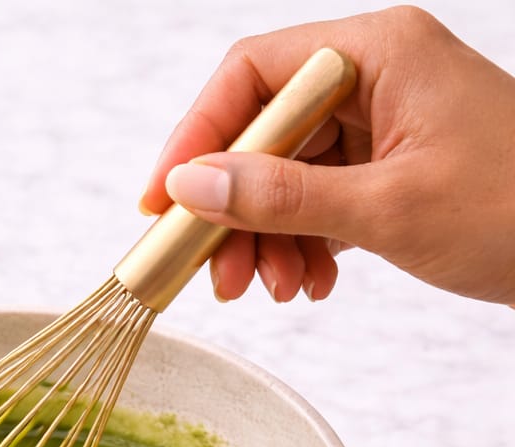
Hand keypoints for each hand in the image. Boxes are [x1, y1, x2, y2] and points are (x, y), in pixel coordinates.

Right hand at [139, 6, 514, 305]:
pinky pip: (317, 201)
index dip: (195, 136)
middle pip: (262, 134)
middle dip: (235, 212)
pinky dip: (303, 246)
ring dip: (268, 240)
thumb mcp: (386, 208)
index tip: (161, 201)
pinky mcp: (386, 169)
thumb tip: (191, 186)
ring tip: (277, 291)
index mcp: (378, 53)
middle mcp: (373, 79)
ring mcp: (380, 125)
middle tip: (217, 275)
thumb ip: (281, 195)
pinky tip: (312, 284)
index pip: (252, 75)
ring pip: (285, 177)